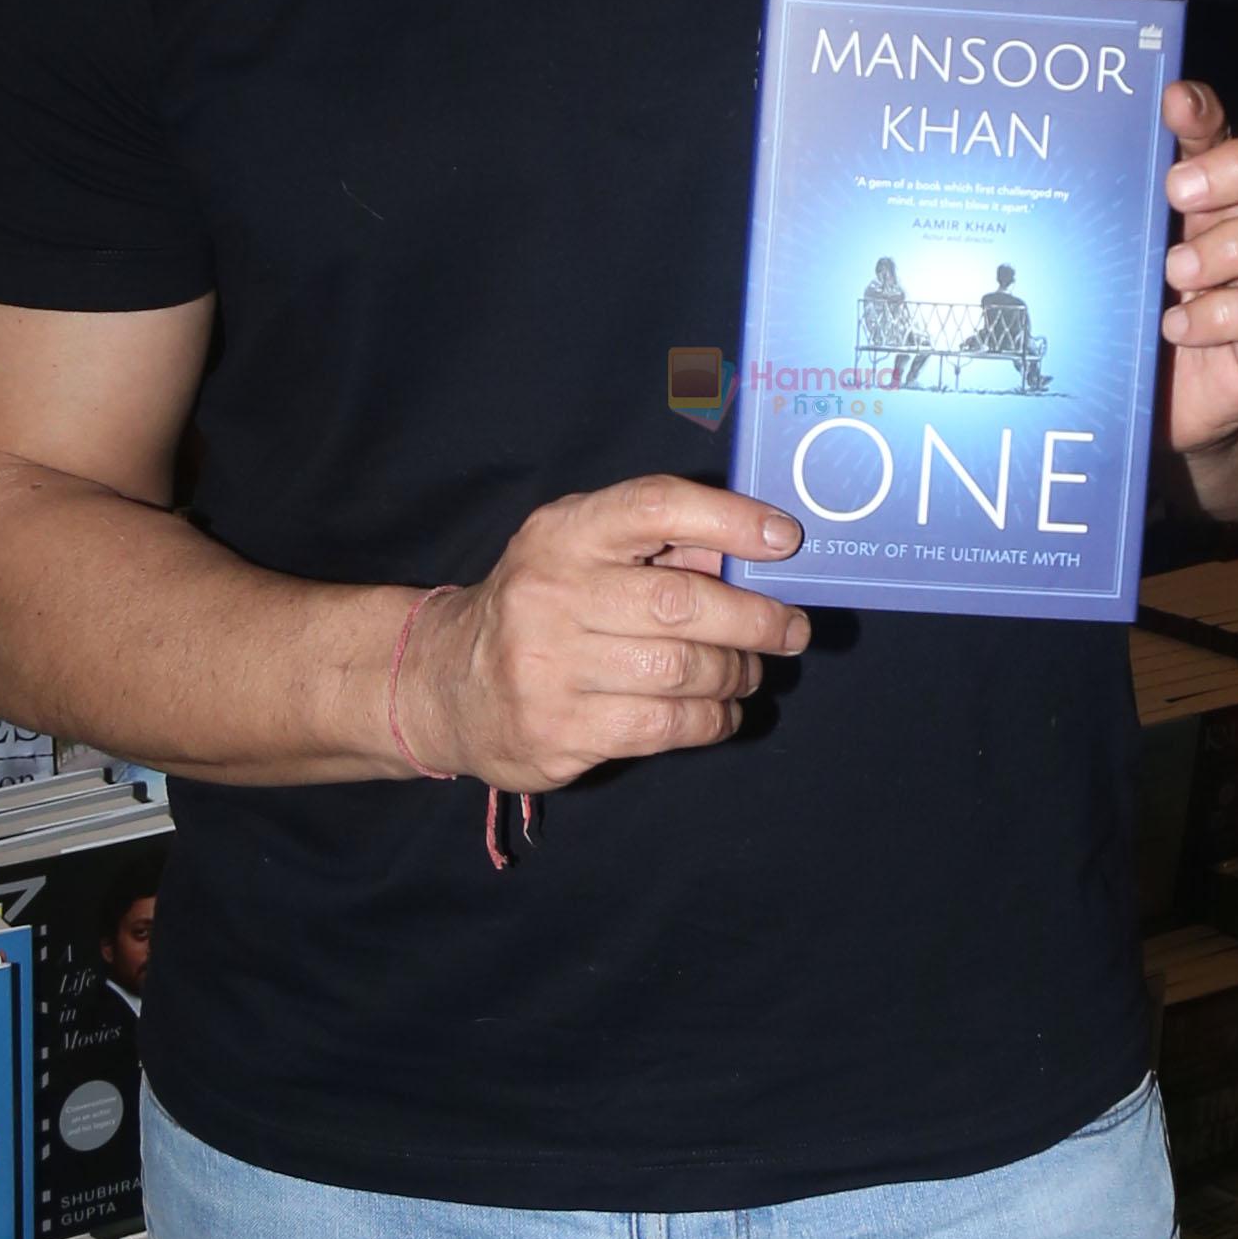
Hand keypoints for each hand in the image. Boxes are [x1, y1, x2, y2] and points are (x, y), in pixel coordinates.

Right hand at [405, 480, 809, 793]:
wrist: (446, 684)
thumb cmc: (540, 607)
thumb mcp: (580, 555)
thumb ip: (658, 547)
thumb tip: (758, 556)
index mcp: (562, 533)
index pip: (654, 507)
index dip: (729, 520)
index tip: (784, 539)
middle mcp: (550, 594)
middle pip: (682, 604)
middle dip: (755, 620)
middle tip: (791, 629)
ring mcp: (549, 667)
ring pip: (681, 672)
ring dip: (736, 674)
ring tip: (750, 673)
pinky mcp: (558, 731)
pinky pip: (665, 726)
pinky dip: (712, 719)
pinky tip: (721, 712)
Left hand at [1158, 82, 1237, 454]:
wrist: (1158, 399)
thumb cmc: (1141, 306)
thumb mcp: (1129, 248)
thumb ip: (1127, 198)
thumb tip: (1099, 144)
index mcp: (1221, 186)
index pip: (1234, 128)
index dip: (1211, 111)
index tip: (1175, 104)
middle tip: (1178, 194)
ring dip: (1235, 245)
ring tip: (1175, 272)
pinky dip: (1226, 315)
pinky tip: (1178, 326)